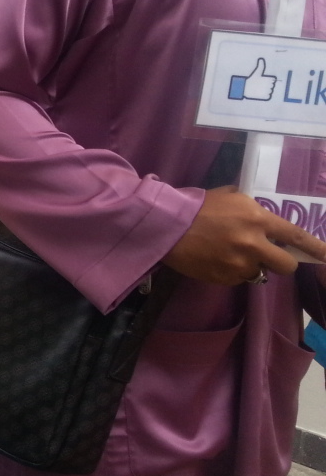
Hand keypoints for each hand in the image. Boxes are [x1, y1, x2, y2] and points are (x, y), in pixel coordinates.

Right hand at [162, 186, 325, 284]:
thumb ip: (251, 209)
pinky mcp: (225, 278)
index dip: (316, 248)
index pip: (296, 236)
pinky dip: (232, 271)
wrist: (166, 225)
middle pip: (286, 265)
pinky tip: (216, 259)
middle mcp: (253, 244)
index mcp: (257, 219)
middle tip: (267, 255)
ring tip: (228, 253)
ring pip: (260, 272)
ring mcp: (239, 264)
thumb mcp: (230, 197)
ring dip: (251, 265)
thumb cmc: (197, 206)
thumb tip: (263, 219)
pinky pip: (239, 278)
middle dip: (281, 261)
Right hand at [228, 58, 277, 100]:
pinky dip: (265, 95)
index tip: (262, 81)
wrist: (245, 88)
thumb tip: (261, 59)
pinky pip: (268, 96)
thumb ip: (261, 66)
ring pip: (270, 91)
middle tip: (260, 85)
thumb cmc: (251, 80)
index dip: (268, 81)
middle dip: (267, 86)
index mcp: (269, 80)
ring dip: (266, 90)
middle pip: (272, 86)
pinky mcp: (266, 96)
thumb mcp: (257, 72)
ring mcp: (268, 91)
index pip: (273, 81)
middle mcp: (270, 85)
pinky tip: (260, 93)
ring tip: (259, 89)